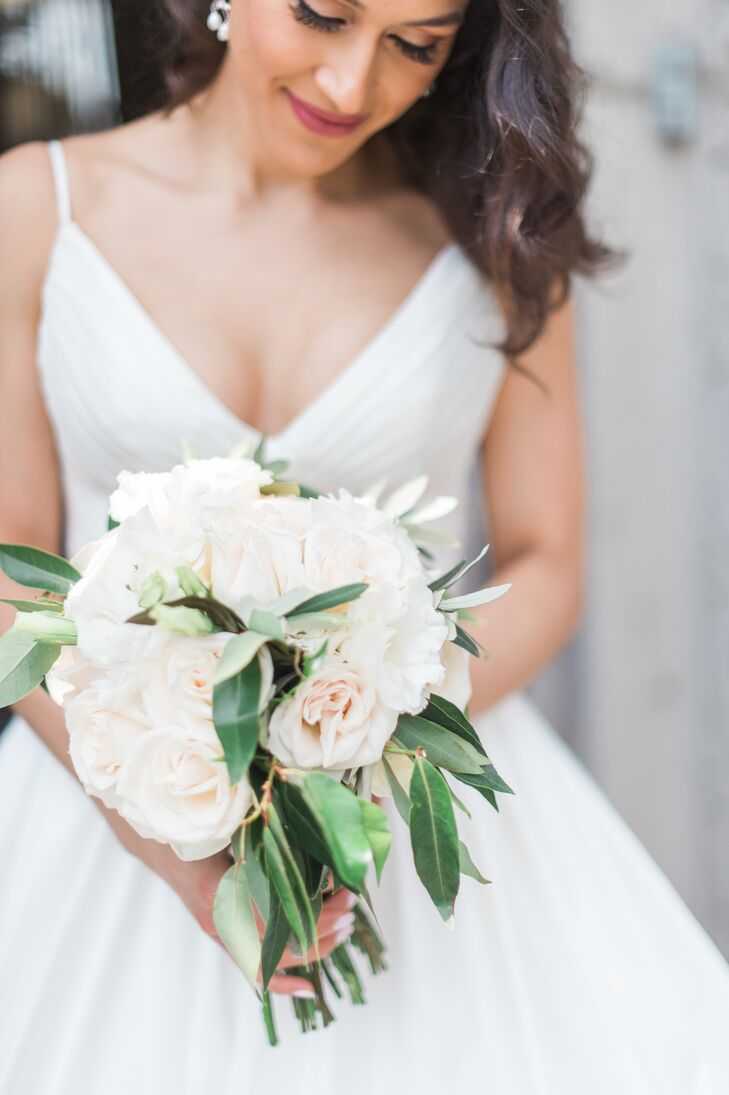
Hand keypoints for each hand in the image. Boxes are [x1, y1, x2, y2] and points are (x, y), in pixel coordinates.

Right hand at [96, 799, 355, 996]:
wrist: (155, 839)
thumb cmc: (193, 824)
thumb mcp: (228, 821)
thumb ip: (264, 828)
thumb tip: (314, 820)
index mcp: (220, 889)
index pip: (278, 917)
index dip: (316, 913)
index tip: (345, 894)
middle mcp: (219, 918)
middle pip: (279, 943)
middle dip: (322, 929)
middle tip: (351, 908)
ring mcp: (219, 931)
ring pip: (270, 959)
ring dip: (311, 947)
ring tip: (344, 929)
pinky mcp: (222, 933)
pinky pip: (252, 967)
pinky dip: (280, 980)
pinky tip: (307, 987)